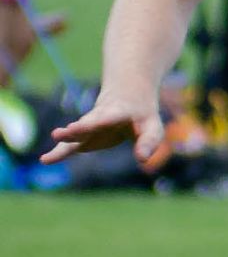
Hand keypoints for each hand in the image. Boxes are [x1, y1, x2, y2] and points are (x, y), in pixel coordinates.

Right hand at [41, 92, 163, 165]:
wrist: (126, 97)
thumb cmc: (142, 115)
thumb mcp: (152, 126)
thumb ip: (149, 141)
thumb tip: (143, 159)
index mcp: (120, 112)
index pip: (112, 116)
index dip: (103, 120)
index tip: (97, 122)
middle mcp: (101, 117)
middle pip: (90, 122)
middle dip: (80, 128)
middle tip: (67, 131)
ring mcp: (90, 127)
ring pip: (77, 132)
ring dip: (67, 137)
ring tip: (55, 138)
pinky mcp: (83, 138)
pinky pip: (70, 146)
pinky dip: (59, 153)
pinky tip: (45, 160)